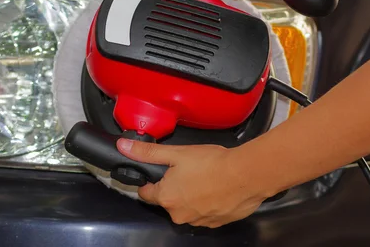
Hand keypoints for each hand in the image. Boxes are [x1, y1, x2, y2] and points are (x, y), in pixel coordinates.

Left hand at [116, 138, 273, 227]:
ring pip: (186, 207)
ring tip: (204, 178)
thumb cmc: (212, 163)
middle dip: (173, 187)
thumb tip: (123, 146)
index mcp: (166, 198)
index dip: (150, 181)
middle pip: (167, 201)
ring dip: (191, 195)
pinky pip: (204, 213)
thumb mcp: (176, 153)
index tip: (159, 172)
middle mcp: (179, 215)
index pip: (145, 193)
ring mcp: (198, 221)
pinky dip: (207, 202)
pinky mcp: (216, 223)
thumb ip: (147, 152)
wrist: (247, 175)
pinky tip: (215, 188)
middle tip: (187, 170)